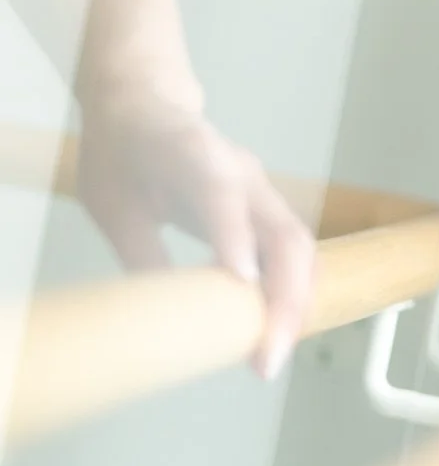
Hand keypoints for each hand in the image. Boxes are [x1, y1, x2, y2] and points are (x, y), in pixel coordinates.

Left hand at [75, 89, 317, 374]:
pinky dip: (293, 294)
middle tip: (265, 358)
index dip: (234, 237)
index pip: (221, 193)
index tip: (241, 284)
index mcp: (193, 154)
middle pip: (284, 233)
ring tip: (272, 353)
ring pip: (300, 248)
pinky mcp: (267, 211)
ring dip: (295, 304)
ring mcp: (262, 192)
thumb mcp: (112, 204)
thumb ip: (143, 253)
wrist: (144, 107)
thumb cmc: (122, 155)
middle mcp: (242, 172)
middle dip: (284, 298)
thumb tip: (165, 321)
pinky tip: (277, 331)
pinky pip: (295, 254)